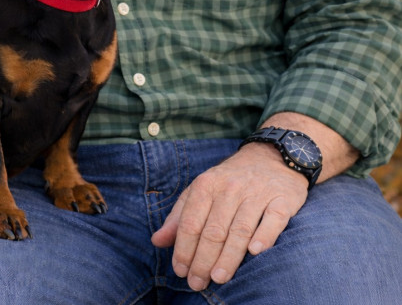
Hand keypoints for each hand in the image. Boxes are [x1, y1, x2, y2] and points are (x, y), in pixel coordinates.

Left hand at [151, 143, 307, 289]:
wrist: (271, 156)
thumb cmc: (230, 180)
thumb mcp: (200, 190)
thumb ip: (179, 216)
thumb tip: (157, 241)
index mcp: (207, 184)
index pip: (191, 222)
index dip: (184, 249)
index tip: (180, 271)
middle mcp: (231, 187)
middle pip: (214, 229)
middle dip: (203, 259)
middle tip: (197, 282)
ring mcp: (257, 193)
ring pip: (240, 229)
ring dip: (229, 256)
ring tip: (219, 277)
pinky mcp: (282, 199)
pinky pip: (273, 219)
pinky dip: (264, 236)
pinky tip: (255, 252)